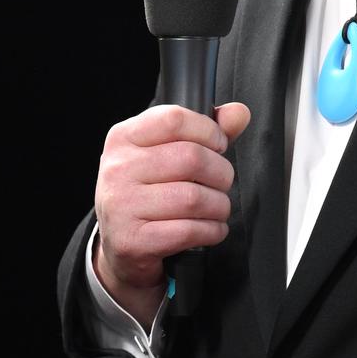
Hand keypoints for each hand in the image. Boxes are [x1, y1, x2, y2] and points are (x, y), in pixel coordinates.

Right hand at [92, 101, 251, 318]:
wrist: (120, 244)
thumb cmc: (148, 192)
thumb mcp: (166, 153)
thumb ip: (204, 131)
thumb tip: (238, 113)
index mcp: (123, 138)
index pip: (174, 119)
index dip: (209, 131)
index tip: (218, 145)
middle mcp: (118, 168)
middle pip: (191, 158)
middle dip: (221, 173)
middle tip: (221, 183)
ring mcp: (122, 205)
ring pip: (194, 198)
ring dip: (219, 206)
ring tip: (216, 208)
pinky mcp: (133, 240)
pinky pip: (190, 231)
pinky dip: (212, 230)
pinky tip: (210, 228)